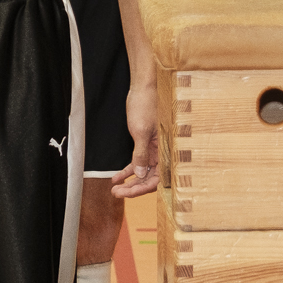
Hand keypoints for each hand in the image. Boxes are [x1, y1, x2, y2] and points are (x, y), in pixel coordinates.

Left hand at [112, 78, 160, 197]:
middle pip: (149, 178)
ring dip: (129, 182)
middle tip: (117, 194)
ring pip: (142, 172)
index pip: (158, 178)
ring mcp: (155, 150)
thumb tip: (139, 174)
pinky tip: (116, 178)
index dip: (142, 188)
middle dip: (133, 188)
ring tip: (115, 190)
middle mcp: (163, 153)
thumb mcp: (141, 131)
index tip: (127, 193)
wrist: (144, 88)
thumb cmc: (146, 105)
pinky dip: (127, 170)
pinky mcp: (146, 145)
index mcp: (167, 150)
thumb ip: (141, 153)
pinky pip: (138, 162)